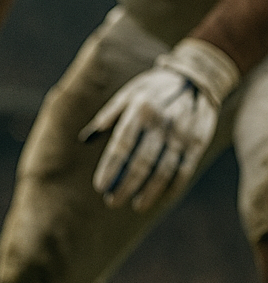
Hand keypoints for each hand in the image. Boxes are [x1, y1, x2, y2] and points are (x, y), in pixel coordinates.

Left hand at [81, 38, 239, 212]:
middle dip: (127, 185)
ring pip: (164, 169)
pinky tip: (161, 198)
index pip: (122, 145)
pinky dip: (173, 186)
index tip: (100, 187)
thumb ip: (107, 116)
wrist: (197, 77)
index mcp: (140, 110)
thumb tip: (85, 139)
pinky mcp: (198, 141)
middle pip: (142, 161)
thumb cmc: (153, 90)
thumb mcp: (128, 94)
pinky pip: (185, 169)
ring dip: (150, 191)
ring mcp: (182, 133)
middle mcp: (162, 122)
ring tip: (136, 205)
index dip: (110, 168)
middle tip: (112, 201)